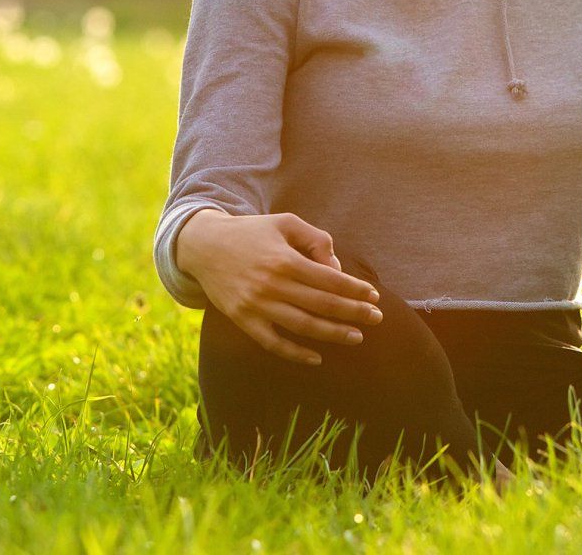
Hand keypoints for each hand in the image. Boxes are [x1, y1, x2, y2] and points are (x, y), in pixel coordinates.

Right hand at [176, 209, 385, 365]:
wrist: (204, 246)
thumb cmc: (253, 232)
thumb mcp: (286, 223)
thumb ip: (316, 240)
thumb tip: (336, 268)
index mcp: (285, 260)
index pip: (330, 280)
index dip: (355, 290)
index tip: (374, 296)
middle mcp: (272, 285)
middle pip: (321, 304)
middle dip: (353, 313)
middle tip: (377, 318)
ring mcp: (256, 306)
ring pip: (302, 326)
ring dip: (332, 334)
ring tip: (356, 337)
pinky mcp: (242, 320)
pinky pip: (272, 343)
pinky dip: (295, 353)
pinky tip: (316, 358)